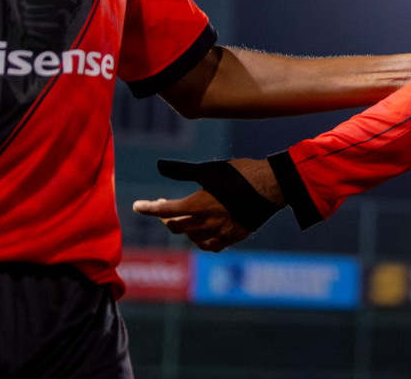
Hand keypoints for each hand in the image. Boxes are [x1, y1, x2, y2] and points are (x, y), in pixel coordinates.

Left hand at [132, 158, 280, 251]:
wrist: (273, 186)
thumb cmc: (241, 174)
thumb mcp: (209, 169)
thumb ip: (183, 170)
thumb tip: (160, 166)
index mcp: (198, 205)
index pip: (164, 210)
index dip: (148, 208)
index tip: (137, 207)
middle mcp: (206, 222)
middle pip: (175, 226)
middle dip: (165, 217)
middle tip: (163, 209)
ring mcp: (221, 232)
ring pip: (192, 238)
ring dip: (184, 229)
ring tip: (184, 219)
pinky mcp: (234, 236)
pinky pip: (211, 245)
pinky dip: (202, 241)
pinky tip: (202, 234)